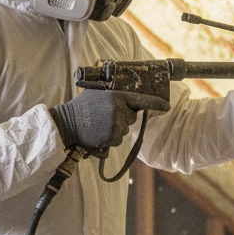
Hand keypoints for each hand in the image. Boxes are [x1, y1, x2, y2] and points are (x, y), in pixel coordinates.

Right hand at [50, 89, 169, 149]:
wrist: (66, 123)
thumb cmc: (81, 108)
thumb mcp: (98, 94)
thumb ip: (116, 97)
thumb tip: (132, 102)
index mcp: (116, 96)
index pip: (140, 99)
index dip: (155, 103)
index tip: (166, 106)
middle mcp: (119, 110)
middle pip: (132, 117)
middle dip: (122, 118)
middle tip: (104, 116)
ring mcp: (116, 125)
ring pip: (124, 130)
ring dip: (115, 129)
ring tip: (98, 124)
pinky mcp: (111, 137)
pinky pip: (117, 139)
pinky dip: (109, 138)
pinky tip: (98, 133)